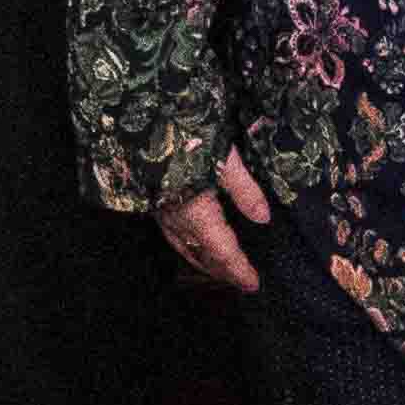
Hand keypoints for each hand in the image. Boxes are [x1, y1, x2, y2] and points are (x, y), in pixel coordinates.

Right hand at [147, 147, 269, 293]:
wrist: (140, 120)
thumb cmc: (186, 133)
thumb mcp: (225, 158)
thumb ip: (245, 190)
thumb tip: (263, 217)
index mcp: (196, 212)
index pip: (222, 252)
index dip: (238, 270)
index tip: (253, 284)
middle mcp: (176, 218)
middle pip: (202, 255)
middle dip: (222, 271)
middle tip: (241, 281)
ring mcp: (161, 210)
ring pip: (183, 247)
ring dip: (203, 262)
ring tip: (219, 269)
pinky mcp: (152, 199)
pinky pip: (171, 234)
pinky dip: (186, 246)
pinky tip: (192, 240)